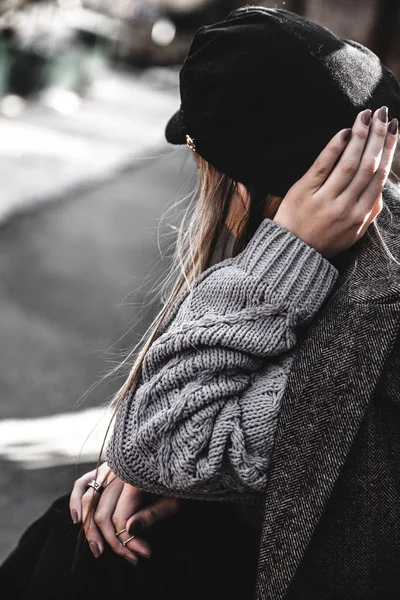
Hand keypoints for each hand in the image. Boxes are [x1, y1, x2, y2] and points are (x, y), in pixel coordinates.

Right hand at [69, 462, 180, 563]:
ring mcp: (109, 468)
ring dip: (91, 529)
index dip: (129, 540)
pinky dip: (76, 500)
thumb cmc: (177, 480)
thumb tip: (129, 529)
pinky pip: (83, 482)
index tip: (144, 554)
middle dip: (114, 541)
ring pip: (89, 501)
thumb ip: (152, 514)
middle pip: (103, 513)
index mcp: (135, 478)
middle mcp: (117, 472)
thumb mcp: (173, 498)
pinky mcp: (104, 468)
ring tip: (98, 550)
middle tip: (131, 558)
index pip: (120, 517)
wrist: (174, 458)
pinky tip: (77, 520)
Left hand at [273, 107, 397, 257]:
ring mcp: (324, 200)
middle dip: (377, 137)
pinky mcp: (304, 192)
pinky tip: (344, 132)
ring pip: (348, 164)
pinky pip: (322, 166)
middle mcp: (345, 207)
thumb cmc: (324, 241)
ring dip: (360, 137)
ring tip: (366, 115)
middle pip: (367, 166)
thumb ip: (369, 213)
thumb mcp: (353, 234)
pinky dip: (334, 148)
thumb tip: (381, 190)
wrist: (292, 252)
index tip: (394, 129)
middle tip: (383, 113)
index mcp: (360, 215)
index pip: (379, 177)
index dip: (388, 150)